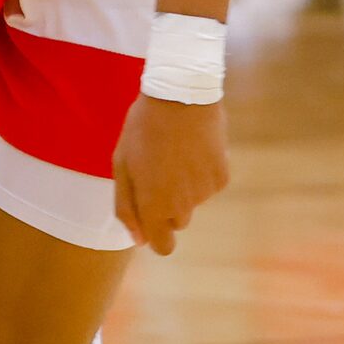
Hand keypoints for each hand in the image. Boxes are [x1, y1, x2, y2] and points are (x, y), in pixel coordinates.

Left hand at [112, 95, 228, 254]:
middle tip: (155, 172)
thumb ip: (126, 206)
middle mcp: (183, 205)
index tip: (149, 223)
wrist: (181, 97)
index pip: (162, 246)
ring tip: (171, 153)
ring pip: (192, 202)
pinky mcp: (222, 177)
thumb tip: (139, 240)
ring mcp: (205, 192)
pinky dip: (199, 174)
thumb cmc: (143, 129)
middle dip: (166, 207)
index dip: (155, 237)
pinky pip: (207, 186)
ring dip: (182, 187)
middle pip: (176, 222)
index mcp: (154, 205)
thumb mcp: (122, 164)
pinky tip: (191, 148)